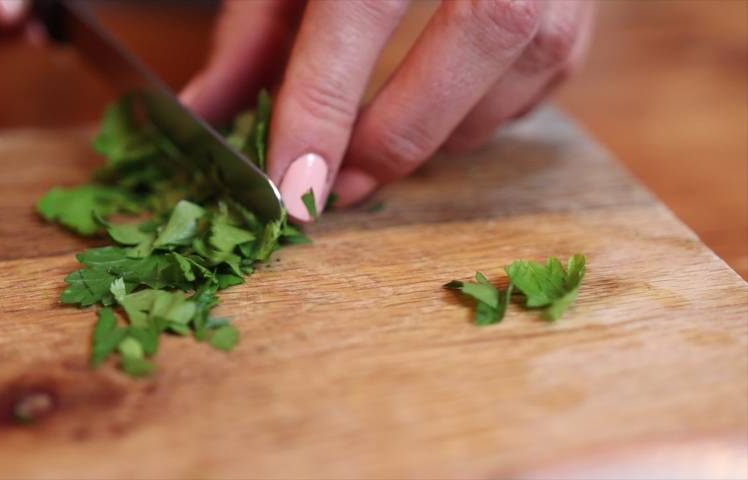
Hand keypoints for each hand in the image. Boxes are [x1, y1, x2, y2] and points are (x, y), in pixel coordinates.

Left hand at [181, 0, 594, 221]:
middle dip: (396, 135)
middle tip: (339, 188)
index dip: (326, 106)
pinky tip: (441, 109)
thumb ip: (255, 27)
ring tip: (382, 143)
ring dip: (441, 132)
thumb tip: (213, 109)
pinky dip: (482, 116)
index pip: (363, 6)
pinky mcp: (583, 4)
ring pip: (522, 63)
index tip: (295, 186)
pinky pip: (541, 83)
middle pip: (474, 35)